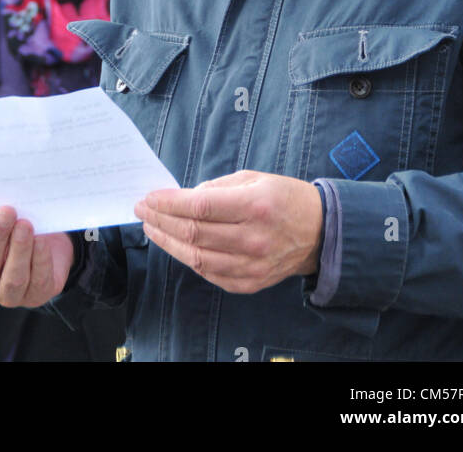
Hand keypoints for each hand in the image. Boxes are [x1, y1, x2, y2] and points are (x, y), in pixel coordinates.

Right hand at [0, 205, 73, 307]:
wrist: (43, 243)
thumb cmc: (10, 225)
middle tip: (7, 211)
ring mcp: (7, 294)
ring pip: (12, 278)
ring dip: (18, 249)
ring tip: (25, 225)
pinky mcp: (34, 296)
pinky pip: (37, 281)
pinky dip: (39, 259)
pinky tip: (41, 240)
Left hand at [134, 170, 322, 294]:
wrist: (320, 232)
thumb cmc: (284, 198)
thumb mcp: (254, 178)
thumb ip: (218, 188)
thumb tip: (184, 198)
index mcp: (254, 205)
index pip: (200, 207)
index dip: (169, 203)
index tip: (149, 197)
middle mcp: (253, 238)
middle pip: (194, 233)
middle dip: (161, 220)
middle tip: (142, 210)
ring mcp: (252, 265)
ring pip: (197, 258)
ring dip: (168, 243)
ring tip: (152, 229)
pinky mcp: (251, 283)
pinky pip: (211, 274)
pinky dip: (189, 260)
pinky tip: (176, 246)